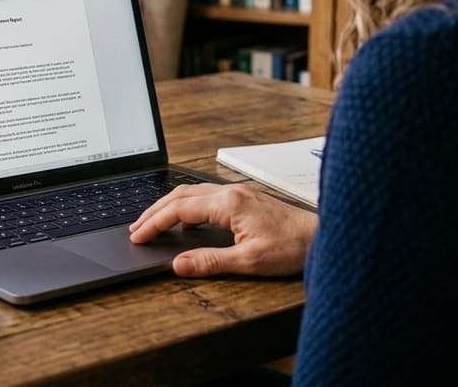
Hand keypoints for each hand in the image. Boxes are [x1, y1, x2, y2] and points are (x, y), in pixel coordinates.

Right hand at [128, 183, 317, 276]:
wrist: (321, 235)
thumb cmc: (292, 246)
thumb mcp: (248, 260)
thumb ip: (210, 261)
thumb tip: (178, 264)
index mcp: (227, 203)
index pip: (179, 210)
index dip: (154, 223)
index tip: (138, 235)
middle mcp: (230, 192)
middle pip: (181, 195)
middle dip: (155, 211)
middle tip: (136, 227)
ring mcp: (238, 193)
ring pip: (192, 192)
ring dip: (169, 206)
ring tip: (153, 221)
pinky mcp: (245, 198)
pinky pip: (206, 196)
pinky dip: (187, 205)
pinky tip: (186, 218)